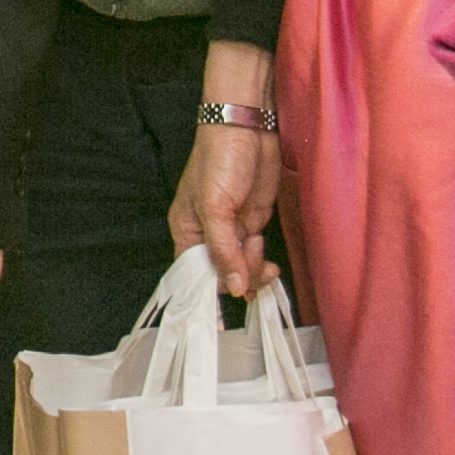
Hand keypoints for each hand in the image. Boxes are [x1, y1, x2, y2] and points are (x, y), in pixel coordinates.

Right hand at [169, 38, 282, 296]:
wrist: (248, 126)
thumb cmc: (220, 159)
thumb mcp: (215, 206)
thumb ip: (223, 250)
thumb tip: (233, 289)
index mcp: (186, 230)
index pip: (191, 275)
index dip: (203, 299)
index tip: (215, 328)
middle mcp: (206, 234)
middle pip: (219, 275)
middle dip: (238, 282)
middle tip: (257, 275)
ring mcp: (231, 230)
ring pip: (240, 269)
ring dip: (254, 275)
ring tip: (265, 263)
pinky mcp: (252, 223)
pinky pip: (255, 256)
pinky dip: (262, 265)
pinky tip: (268, 264)